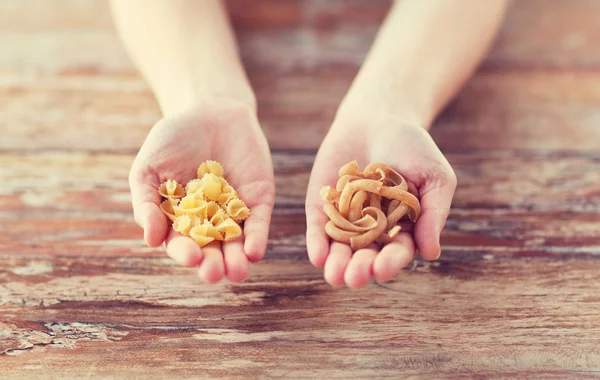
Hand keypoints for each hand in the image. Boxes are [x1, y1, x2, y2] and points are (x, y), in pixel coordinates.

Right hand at [129, 101, 274, 282]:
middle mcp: (208, 224)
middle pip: (211, 251)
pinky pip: (258, 223)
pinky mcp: (258, 201)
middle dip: (212, 264)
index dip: (185, 253)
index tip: (191, 257)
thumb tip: (151, 240)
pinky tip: (255, 252)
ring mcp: (235, 213)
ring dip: (237, 260)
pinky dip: (257, 238)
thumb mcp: (148, 169)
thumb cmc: (171, 141)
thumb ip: (147, 204)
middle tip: (213, 273)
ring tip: (237, 272)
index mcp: (179, 221)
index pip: (181, 244)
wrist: (208, 111)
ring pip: (236, 244)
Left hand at [305, 112, 456, 287]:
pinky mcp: (321, 207)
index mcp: (402, 228)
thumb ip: (432, 212)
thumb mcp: (434, 177)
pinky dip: (317, 243)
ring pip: (340, 248)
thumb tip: (431, 253)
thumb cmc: (413, 147)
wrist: (378, 117)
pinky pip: (318, 228)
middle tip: (355, 277)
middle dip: (361, 268)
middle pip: (366, 255)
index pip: (397, 251)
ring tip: (335, 276)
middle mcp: (372, 231)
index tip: (382, 269)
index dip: (391, 262)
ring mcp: (344, 220)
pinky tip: (317, 256)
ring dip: (337, 264)